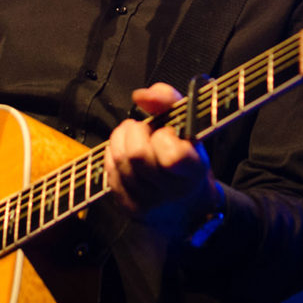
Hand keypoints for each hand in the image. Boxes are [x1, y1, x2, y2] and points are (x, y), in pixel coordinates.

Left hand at [104, 82, 217, 223]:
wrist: (187, 205)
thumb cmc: (188, 158)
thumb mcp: (189, 125)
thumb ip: (168, 100)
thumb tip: (140, 95)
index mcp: (193, 171)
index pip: (172, 156)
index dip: (164, 136)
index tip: (168, 133)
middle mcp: (171, 192)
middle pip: (136, 154)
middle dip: (135, 132)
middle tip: (144, 130)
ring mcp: (148, 202)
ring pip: (119, 161)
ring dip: (121, 140)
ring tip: (134, 138)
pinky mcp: (128, 206)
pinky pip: (109, 173)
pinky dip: (113, 156)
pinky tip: (126, 154)